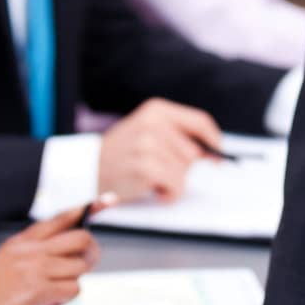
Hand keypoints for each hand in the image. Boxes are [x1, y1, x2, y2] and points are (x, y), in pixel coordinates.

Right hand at [0, 203, 103, 304]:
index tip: (108, 200)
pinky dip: (65, 299)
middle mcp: (31, 250)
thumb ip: (34, 254)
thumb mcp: (6, 261)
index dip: (88, 208)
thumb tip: (64, 258)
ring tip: (54, 292)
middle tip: (82, 266)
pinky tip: (48, 304)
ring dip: (73, 282)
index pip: (62, 217)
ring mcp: (34, 268)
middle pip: (80, 238)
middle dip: (89, 254)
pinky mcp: (36, 290)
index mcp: (23, 241)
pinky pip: (72, 289)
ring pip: (79, 266)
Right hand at [97, 97, 224, 202]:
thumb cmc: (122, 154)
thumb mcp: (147, 132)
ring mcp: (149, 144)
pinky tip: (151, 189)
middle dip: (182, 167)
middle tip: (158, 171)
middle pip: (194, 151)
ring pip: (185, 171)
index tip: (217, 154)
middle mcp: (154, 123)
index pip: (199, 122)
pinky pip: (176, 186)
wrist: (88, 170)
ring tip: (149, 179)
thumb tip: (214, 154)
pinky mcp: (146, 167)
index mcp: (157, 110)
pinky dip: (168, 194)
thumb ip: (178, 137)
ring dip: (172, 182)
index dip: (213, 140)